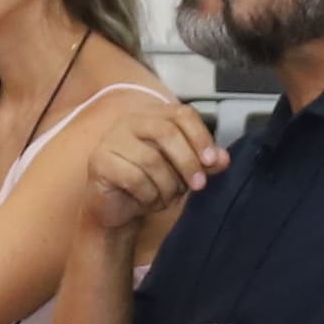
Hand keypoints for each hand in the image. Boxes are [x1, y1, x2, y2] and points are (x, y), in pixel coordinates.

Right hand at [68, 95, 220, 236]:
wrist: (117, 210)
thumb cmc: (149, 184)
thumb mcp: (182, 172)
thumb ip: (203, 163)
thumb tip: (224, 158)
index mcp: (152, 116)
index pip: (181, 114)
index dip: (200, 136)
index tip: (212, 161)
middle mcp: (130, 122)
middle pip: (166, 132)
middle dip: (187, 162)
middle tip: (199, 185)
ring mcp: (111, 140)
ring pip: (151, 159)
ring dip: (166, 185)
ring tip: (165, 197)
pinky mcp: (99, 162)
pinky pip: (133, 178)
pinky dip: (148, 194)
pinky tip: (147, 200)